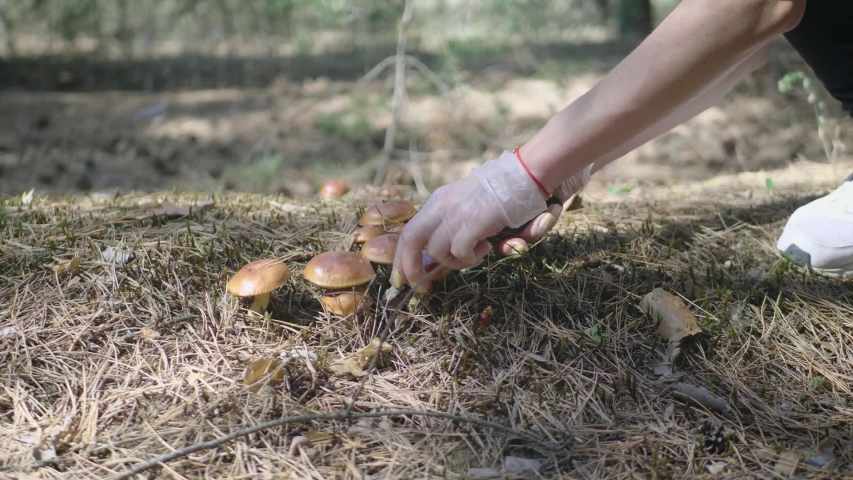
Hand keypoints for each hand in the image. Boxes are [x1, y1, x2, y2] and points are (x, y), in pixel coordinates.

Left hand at [391, 150, 590, 291]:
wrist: (526, 173)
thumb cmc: (504, 195)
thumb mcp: (471, 210)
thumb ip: (456, 232)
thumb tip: (438, 264)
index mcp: (439, 201)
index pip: (409, 232)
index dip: (402, 258)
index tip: (402, 279)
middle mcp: (442, 205)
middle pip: (410, 240)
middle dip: (410, 268)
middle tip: (420, 287)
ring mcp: (456, 212)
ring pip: (437, 251)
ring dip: (455, 262)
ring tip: (476, 253)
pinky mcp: (473, 221)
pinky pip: (459, 251)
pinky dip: (470, 257)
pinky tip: (485, 247)